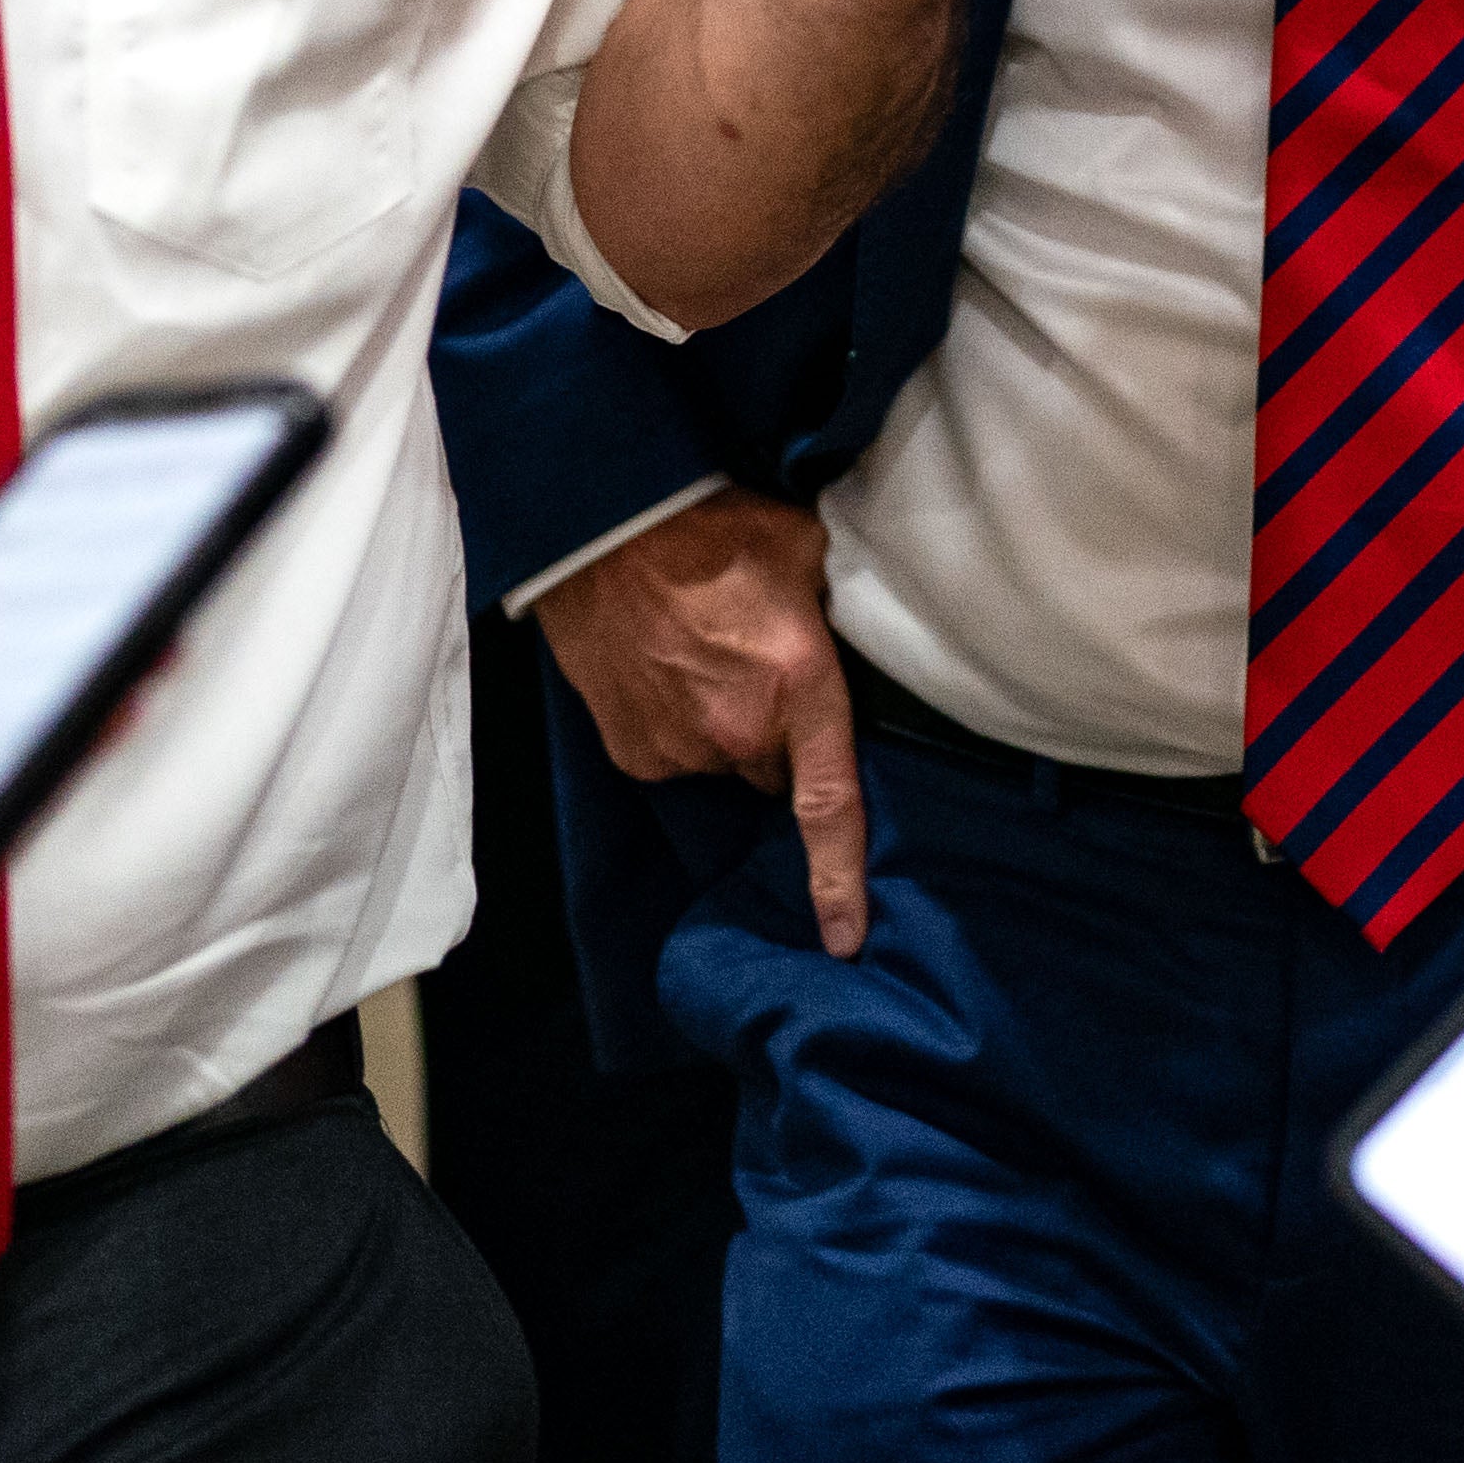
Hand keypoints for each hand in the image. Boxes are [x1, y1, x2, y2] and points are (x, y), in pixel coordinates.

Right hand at [536, 489, 869, 954]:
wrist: (605, 523)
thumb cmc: (713, 526)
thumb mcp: (805, 549)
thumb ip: (835, 605)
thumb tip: (858, 619)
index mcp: (799, 690)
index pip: (830, 806)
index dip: (842, 880)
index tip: (847, 939)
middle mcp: (739, 735)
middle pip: (773, 772)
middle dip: (775, 740)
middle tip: (759, 671)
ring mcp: (677, 747)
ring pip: (719, 762)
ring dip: (720, 727)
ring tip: (704, 655)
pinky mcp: (629, 747)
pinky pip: (670, 754)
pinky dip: (674, 725)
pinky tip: (665, 668)